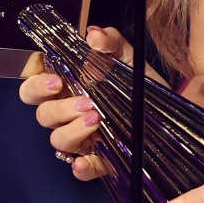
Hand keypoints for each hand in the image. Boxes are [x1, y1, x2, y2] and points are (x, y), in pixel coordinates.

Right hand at [19, 26, 131, 180]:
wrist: (169, 108)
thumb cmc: (138, 80)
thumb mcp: (127, 56)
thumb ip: (109, 42)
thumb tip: (94, 34)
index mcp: (67, 84)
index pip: (34, 82)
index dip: (35, 80)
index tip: (54, 76)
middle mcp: (68, 112)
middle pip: (41, 113)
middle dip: (55, 107)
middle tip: (81, 100)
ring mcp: (81, 137)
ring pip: (57, 139)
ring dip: (72, 130)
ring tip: (97, 118)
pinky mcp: (99, 158)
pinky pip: (81, 168)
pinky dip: (81, 167)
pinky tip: (87, 162)